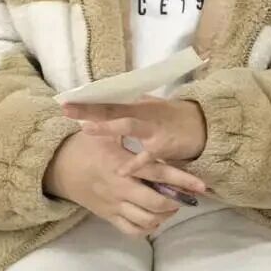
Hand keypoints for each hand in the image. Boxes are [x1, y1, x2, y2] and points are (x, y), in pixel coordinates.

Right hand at [43, 130, 207, 237]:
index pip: (157, 174)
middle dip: (176, 201)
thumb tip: (145, 106)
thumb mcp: (105, 133)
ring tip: (174, 205)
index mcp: (121, 164)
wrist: (57, 168)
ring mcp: (113, 205)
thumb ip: (126, 126)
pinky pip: (130, 229)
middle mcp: (119, 188)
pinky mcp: (107, 216)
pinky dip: (147, 227)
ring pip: (145, 219)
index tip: (201, 184)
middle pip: (155, 201)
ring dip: (164, 215)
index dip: (181, 179)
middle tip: (188, 196)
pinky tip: (156, 218)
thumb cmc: (84, 146)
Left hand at [62, 96, 207, 163]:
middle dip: (90, 110)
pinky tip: (120, 171)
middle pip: (113, 109)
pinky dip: (134, 164)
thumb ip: (133, 105)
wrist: (205, 126)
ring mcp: (154, 128)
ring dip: (108, 126)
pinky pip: (147, 156)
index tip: (65, 101)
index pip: (109, 101)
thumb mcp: (153, 107)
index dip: (88, 102)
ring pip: (129, 125)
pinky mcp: (165, 145)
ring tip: (87, 129)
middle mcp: (145, 113)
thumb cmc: (175, 117)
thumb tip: (111, 99)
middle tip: (67, 109)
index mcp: (139, 104)